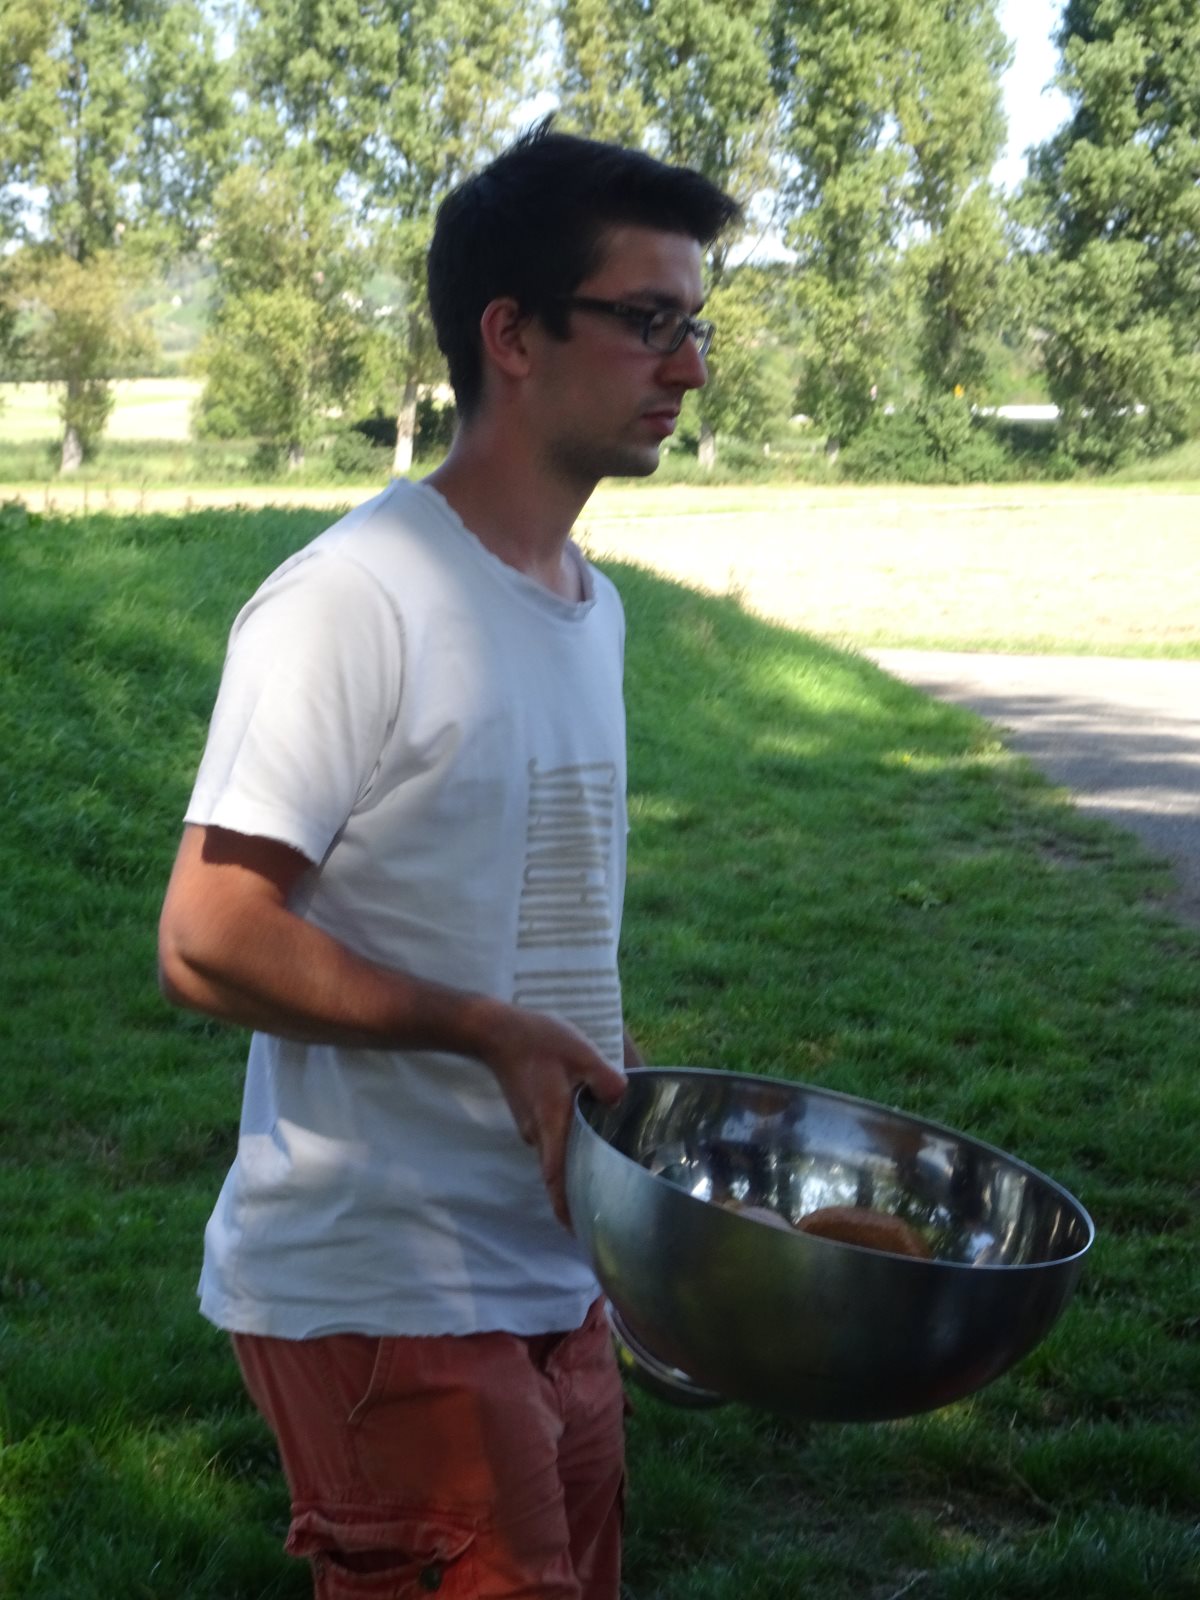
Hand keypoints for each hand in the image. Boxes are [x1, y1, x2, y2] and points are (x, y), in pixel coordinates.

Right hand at [478, 1004, 626, 1227]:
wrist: (496, 1032)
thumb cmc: (536, 1041)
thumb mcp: (578, 1051)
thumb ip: (603, 1077)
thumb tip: (621, 1097)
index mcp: (552, 1121)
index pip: (557, 1175)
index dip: (566, 1206)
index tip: (577, 1232)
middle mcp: (538, 1133)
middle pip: (558, 1174)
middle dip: (577, 1194)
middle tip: (605, 1210)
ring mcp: (531, 1127)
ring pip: (556, 1157)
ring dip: (574, 1170)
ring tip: (604, 1177)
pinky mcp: (530, 1118)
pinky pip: (551, 1142)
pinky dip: (567, 1151)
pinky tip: (588, 1142)